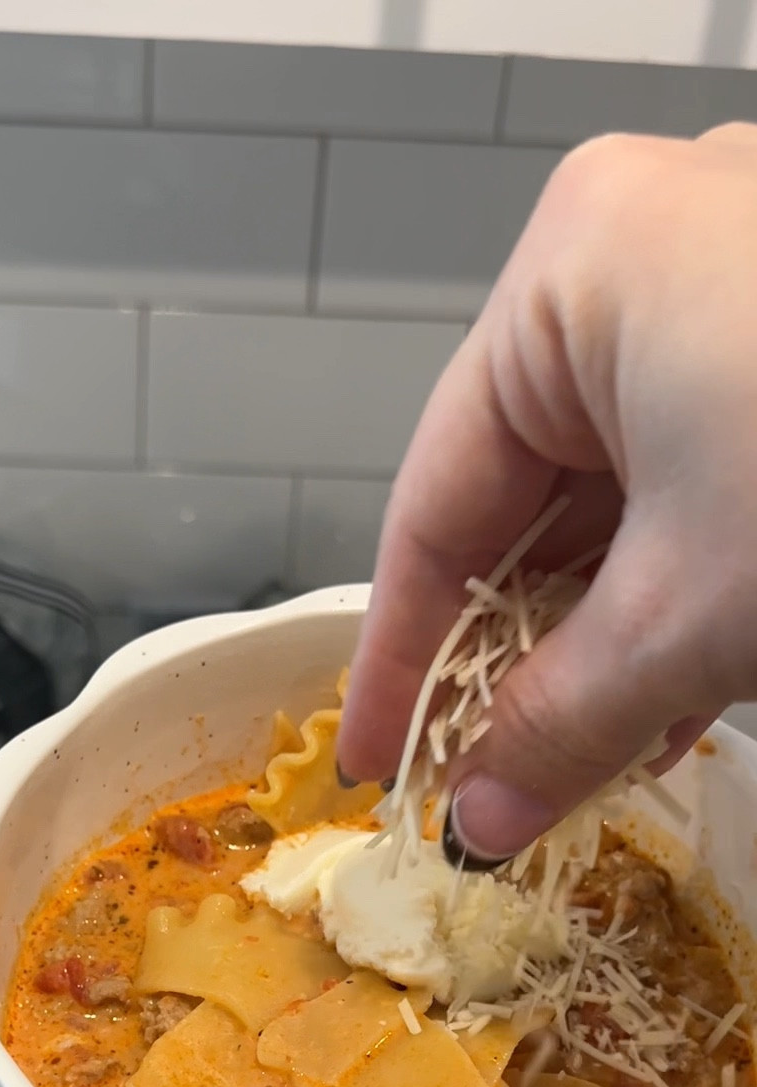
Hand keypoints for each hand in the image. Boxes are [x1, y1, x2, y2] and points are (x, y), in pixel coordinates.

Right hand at [338, 124, 756, 860]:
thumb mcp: (692, 619)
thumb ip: (560, 723)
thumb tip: (479, 817)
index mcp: (577, 269)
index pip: (436, 497)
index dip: (402, 655)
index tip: (381, 762)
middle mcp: (644, 252)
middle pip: (525, 497)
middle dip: (511, 660)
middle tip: (482, 784)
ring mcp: (735, 289)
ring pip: (617, 498)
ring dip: (596, 646)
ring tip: (574, 766)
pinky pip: (694, 484)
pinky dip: (674, 597)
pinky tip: (663, 707)